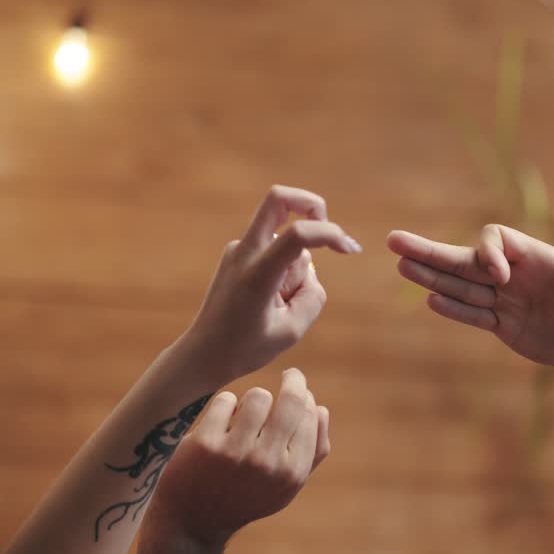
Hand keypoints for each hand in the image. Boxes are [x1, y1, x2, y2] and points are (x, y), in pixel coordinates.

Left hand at [148, 369, 331, 545]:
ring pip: (258, 396)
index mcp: (292, 474)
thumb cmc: (245, 497)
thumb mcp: (285, 487)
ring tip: (245, 412)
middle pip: (292, 400)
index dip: (307, 398)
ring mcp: (236, 452)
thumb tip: (322, 409)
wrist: (193, 522)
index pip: (311, 416)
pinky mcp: (206, 443)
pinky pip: (226, 400)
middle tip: (291, 374)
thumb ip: (312, 453)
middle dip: (294, 380)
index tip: (300, 390)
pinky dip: (225, 405)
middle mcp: (267, 463)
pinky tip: (221, 421)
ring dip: (253, 399)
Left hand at [177, 186, 361, 387]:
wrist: (203, 354)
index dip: (330, 233)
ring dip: (297, 264)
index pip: (297, 234)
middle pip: (278, 198)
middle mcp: (244, 252)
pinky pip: (275, 250)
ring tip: (283, 305)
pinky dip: (286, 269)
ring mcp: (239, 250)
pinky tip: (274, 301)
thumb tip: (311, 272)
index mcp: (256, 273)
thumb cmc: (245, 348)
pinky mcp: (238, 254)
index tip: (350, 250)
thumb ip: (313, 296)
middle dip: (312, 205)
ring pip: (284, 237)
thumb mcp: (292, 331)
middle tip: (330, 237)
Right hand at [387, 225, 553, 374]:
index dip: (489, 253)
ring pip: (462, 285)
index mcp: (538, 257)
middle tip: (395, 241)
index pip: (497, 241)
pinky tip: (430, 299)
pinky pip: (474, 315)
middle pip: (466, 259)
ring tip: (400, 265)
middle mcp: (517, 275)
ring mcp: (508, 300)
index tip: (500, 279)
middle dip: (432, 252)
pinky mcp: (506, 326)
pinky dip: (454, 310)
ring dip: (432, 276)